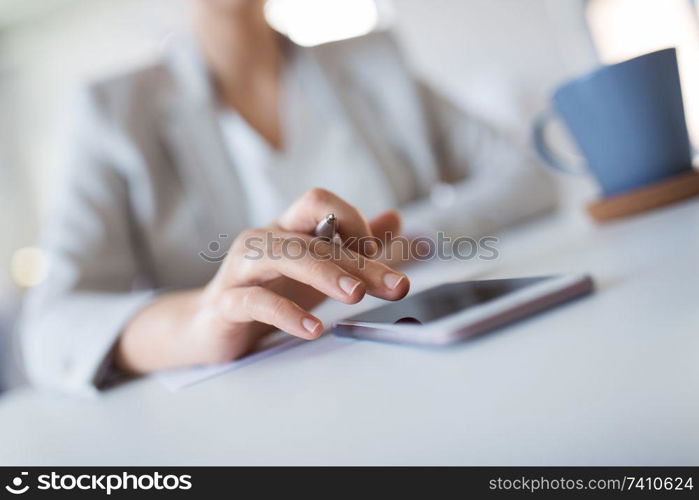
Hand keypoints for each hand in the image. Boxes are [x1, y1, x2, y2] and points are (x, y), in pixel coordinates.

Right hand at [116, 189, 409, 372]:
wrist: (209, 326)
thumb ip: (353, 245)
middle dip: (358, 260)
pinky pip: (256, 302)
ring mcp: (242, 269)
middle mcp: (262, 240)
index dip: (352, 219)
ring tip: (356, 295)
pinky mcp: (227, 303)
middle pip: (312, 237)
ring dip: (325, 273)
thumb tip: (394, 218)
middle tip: (395, 285)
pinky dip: (287, 314)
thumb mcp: (315, 267)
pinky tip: (313, 329)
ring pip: (283, 256)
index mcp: (285, 229)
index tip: (378, 254)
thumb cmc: (267, 290)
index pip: (319, 201)